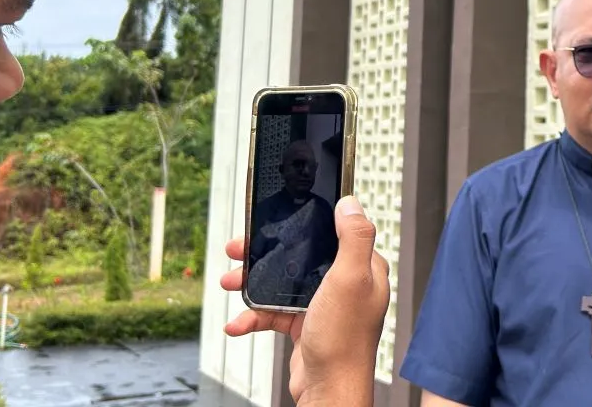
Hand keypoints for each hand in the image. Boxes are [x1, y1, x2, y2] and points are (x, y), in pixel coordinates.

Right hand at [221, 195, 389, 405]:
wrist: (329, 390)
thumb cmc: (344, 340)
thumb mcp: (350, 279)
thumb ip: (353, 238)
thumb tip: (350, 204)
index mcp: (362, 267)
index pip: (334, 232)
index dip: (305, 223)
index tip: (277, 218)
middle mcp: (345, 284)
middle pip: (301, 255)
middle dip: (266, 253)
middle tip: (239, 250)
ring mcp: (323, 305)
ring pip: (282, 283)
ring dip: (252, 283)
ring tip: (229, 281)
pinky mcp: (305, 324)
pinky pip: (274, 313)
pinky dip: (253, 316)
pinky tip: (237, 322)